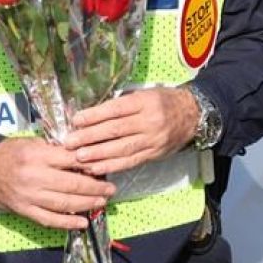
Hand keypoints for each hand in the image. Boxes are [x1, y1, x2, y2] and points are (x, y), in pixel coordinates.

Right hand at [0, 137, 115, 229]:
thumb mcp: (34, 142)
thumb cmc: (12, 152)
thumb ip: (57, 149)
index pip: (71, 160)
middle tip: (111, 189)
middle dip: (95, 188)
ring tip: (102, 202)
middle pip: (71, 185)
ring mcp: (29, 196)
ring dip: (86, 205)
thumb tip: (85, 154)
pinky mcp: (24, 210)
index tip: (106, 165)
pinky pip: (49, 219)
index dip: (91, 163)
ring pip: (63, 204)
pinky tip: (83, 222)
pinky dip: (67, 223)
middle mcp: (34, 177)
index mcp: (38, 156)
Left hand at [64, 87, 198, 175]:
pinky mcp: (154, 154)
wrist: (193, 115)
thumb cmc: (164, 101)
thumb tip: (91, 115)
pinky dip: (112, 165)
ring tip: (78, 157)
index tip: (76, 120)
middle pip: (116, 130)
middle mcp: (149, 121)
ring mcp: (152, 140)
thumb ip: (122, 105)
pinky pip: (130, 161)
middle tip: (69, 142)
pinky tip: (96, 167)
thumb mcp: (145, 94)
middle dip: (90, 137)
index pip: (116, 109)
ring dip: (98, 154)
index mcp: (145, 102)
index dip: (94, 116)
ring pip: (121, 148)